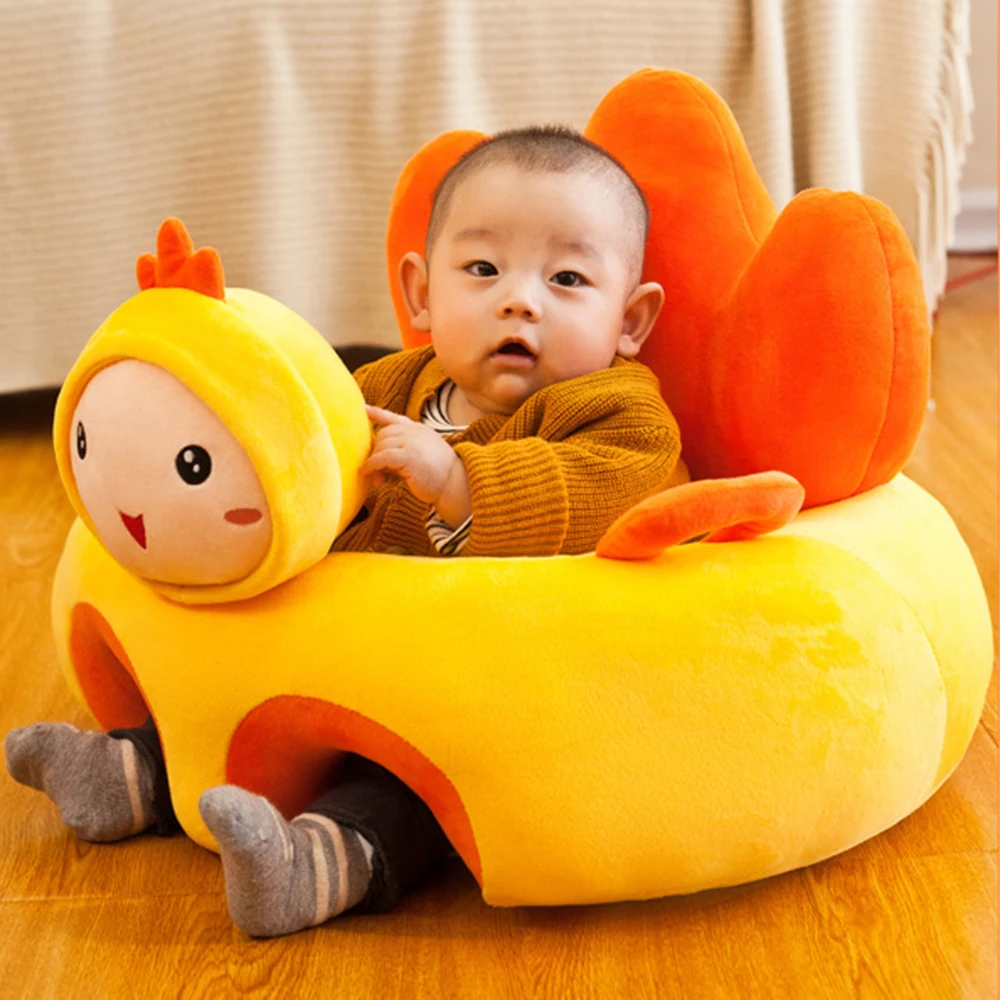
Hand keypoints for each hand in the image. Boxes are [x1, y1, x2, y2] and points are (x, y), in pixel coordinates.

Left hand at [363, 406, 471, 526]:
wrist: (455, 484)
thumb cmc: (439, 476)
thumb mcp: (422, 455)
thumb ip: (404, 450)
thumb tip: (380, 460)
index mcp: (419, 430)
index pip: (394, 418)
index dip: (377, 413)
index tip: (363, 408)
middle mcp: (414, 432)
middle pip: (382, 434)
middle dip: (375, 452)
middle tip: (374, 471)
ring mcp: (412, 441)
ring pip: (380, 445)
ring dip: (373, 462)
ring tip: (376, 478)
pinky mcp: (408, 455)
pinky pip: (382, 457)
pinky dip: (372, 465)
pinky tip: (369, 474)